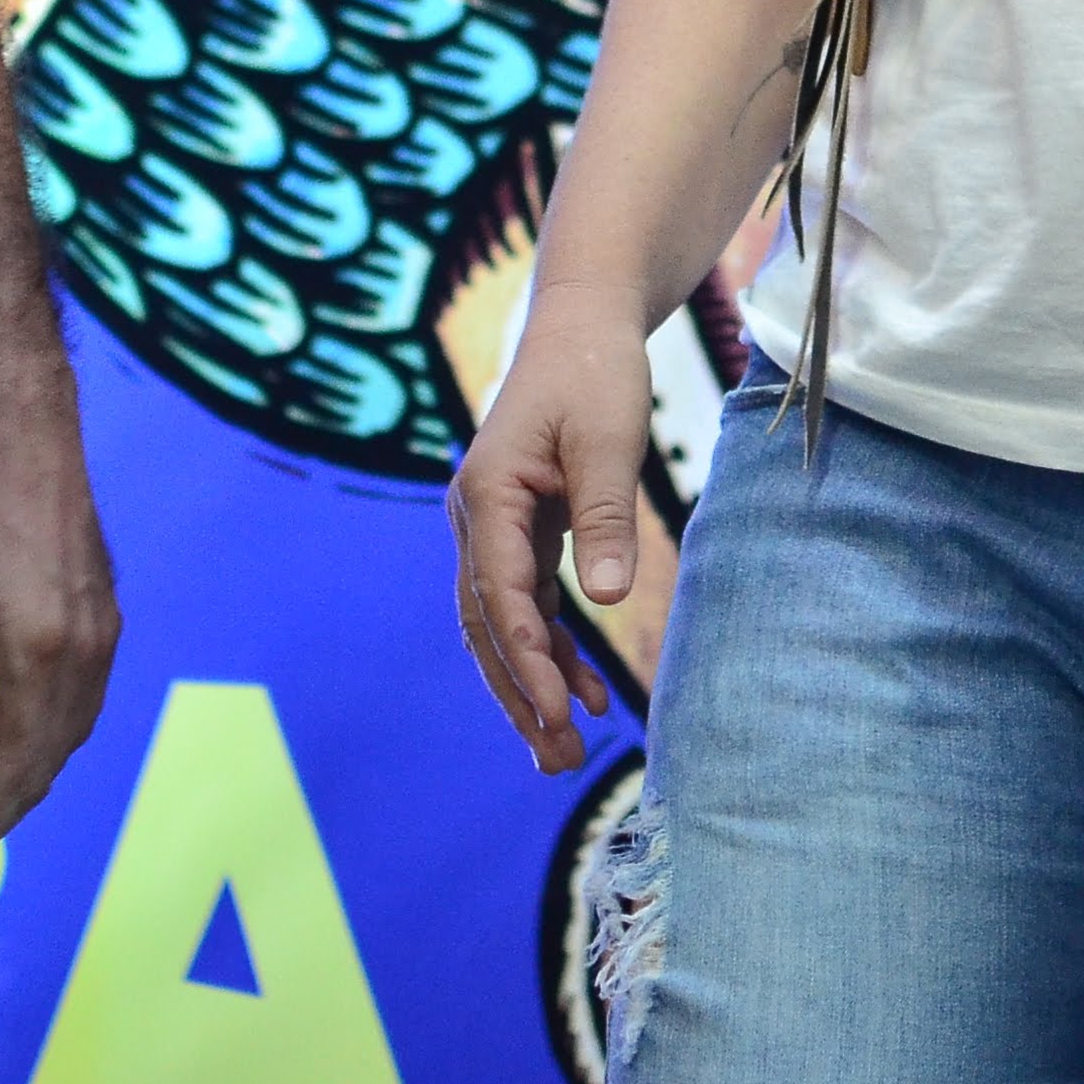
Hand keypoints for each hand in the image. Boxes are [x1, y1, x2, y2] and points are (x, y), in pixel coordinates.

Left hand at [0, 388, 119, 891]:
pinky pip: (82, 703)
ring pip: (69, 737)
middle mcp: (85, 653)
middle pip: (45, 765)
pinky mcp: (106, 612)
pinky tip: (12, 751)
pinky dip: (47, 743)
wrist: (23, 422)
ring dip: (24, 785)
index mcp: (35, 654)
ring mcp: (105, 632)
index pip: (7, 771)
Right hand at [448, 296, 649, 774]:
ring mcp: (494, 527)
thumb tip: (607, 598)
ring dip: (531, 685)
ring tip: (566, 750)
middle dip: (520, 694)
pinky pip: (528, 604)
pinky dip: (553, 649)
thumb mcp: (607, 437)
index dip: (528, 658)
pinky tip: (590, 691)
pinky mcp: (521, 530)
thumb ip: (605, 517)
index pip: (499, 594)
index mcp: (486, 494)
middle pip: (487, 625)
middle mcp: (476, 518)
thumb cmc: (594, 370)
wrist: (582, 323)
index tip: (561, 710)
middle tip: (557, 760)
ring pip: (502, 624)